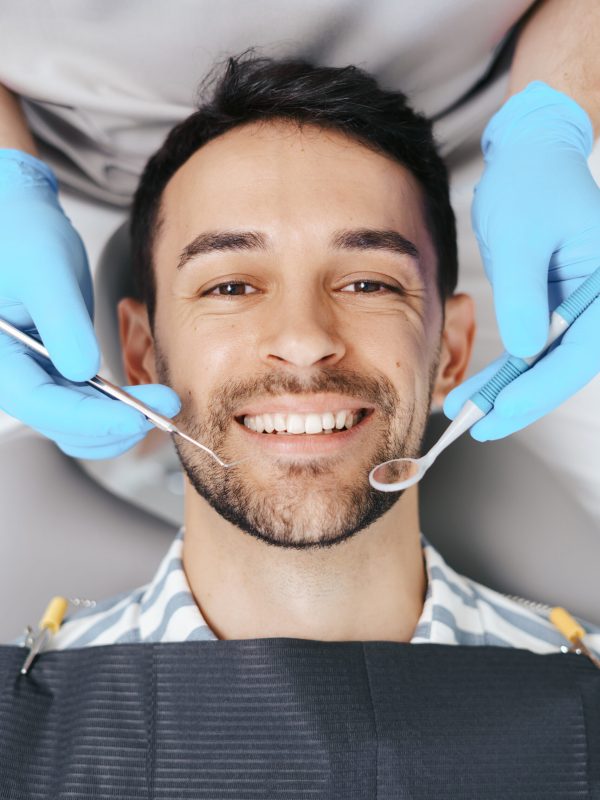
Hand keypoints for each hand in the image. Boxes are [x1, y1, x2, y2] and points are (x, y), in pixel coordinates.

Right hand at [0, 148, 180, 457]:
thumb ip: (62, 322)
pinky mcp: (54, 371)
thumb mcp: (43, 270)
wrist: (19, 220)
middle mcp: (12, 375)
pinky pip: (84, 406)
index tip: (140, 416)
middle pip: (63, 425)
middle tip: (165, 408)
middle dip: (117, 424)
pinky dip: (115, 409)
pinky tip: (145, 398)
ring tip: (161, 403)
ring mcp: (33, 376)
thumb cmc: (19, 233)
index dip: (96, 418)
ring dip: (120, 423)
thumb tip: (83, 371)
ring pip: (77, 425)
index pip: (45, 405)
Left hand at [444, 81, 599, 439]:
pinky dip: (508, 370)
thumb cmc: (531, 183)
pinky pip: (535, 348)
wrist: (528, 158)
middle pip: (567, 365)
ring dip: (510, 389)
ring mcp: (579, 306)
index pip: (583, 349)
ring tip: (466, 410)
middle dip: (523, 398)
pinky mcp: (555, 308)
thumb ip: (524, 294)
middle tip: (479, 424)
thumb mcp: (521, 236)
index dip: (542, 388)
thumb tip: (526, 352)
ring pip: (549, 362)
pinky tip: (479, 388)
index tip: (502, 410)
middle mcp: (599, 301)